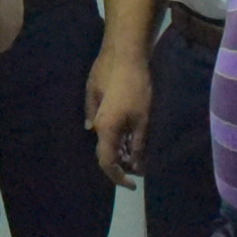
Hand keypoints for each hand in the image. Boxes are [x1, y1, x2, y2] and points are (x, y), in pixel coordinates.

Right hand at [85, 42, 151, 184]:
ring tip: (137, 150)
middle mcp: (95, 122)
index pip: (107, 162)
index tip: (133, 184)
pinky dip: (116, 132)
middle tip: (139, 166)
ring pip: (104, 136)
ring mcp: (93, 108)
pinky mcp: (95, 97)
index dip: (119, 177)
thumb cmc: (136, 87)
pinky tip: (129, 131)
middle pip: (104, 151)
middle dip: (121, 163)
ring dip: (119, 147)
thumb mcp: (143, 119)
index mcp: (104, 129)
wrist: (124, 53)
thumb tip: (134, 163)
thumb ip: (137, 144)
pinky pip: (103, 123)